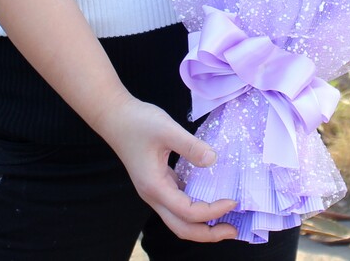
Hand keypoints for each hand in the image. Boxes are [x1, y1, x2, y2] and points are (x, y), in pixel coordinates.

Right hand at [97, 95, 237, 241]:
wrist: (115, 116)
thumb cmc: (138, 122)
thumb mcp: (167, 130)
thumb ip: (191, 146)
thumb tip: (214, 160)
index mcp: (156, 187)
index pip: (188, 212)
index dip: (212, 211)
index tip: (232, 201)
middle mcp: (154, 195)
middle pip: (182, 228)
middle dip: (208, 234)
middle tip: (234, 229)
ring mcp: (154, 190)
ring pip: (179, 219)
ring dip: (202, 224)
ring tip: (225, 219)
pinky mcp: (157, 181)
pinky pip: (178, 204)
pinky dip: (195, 208)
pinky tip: (208, 197)